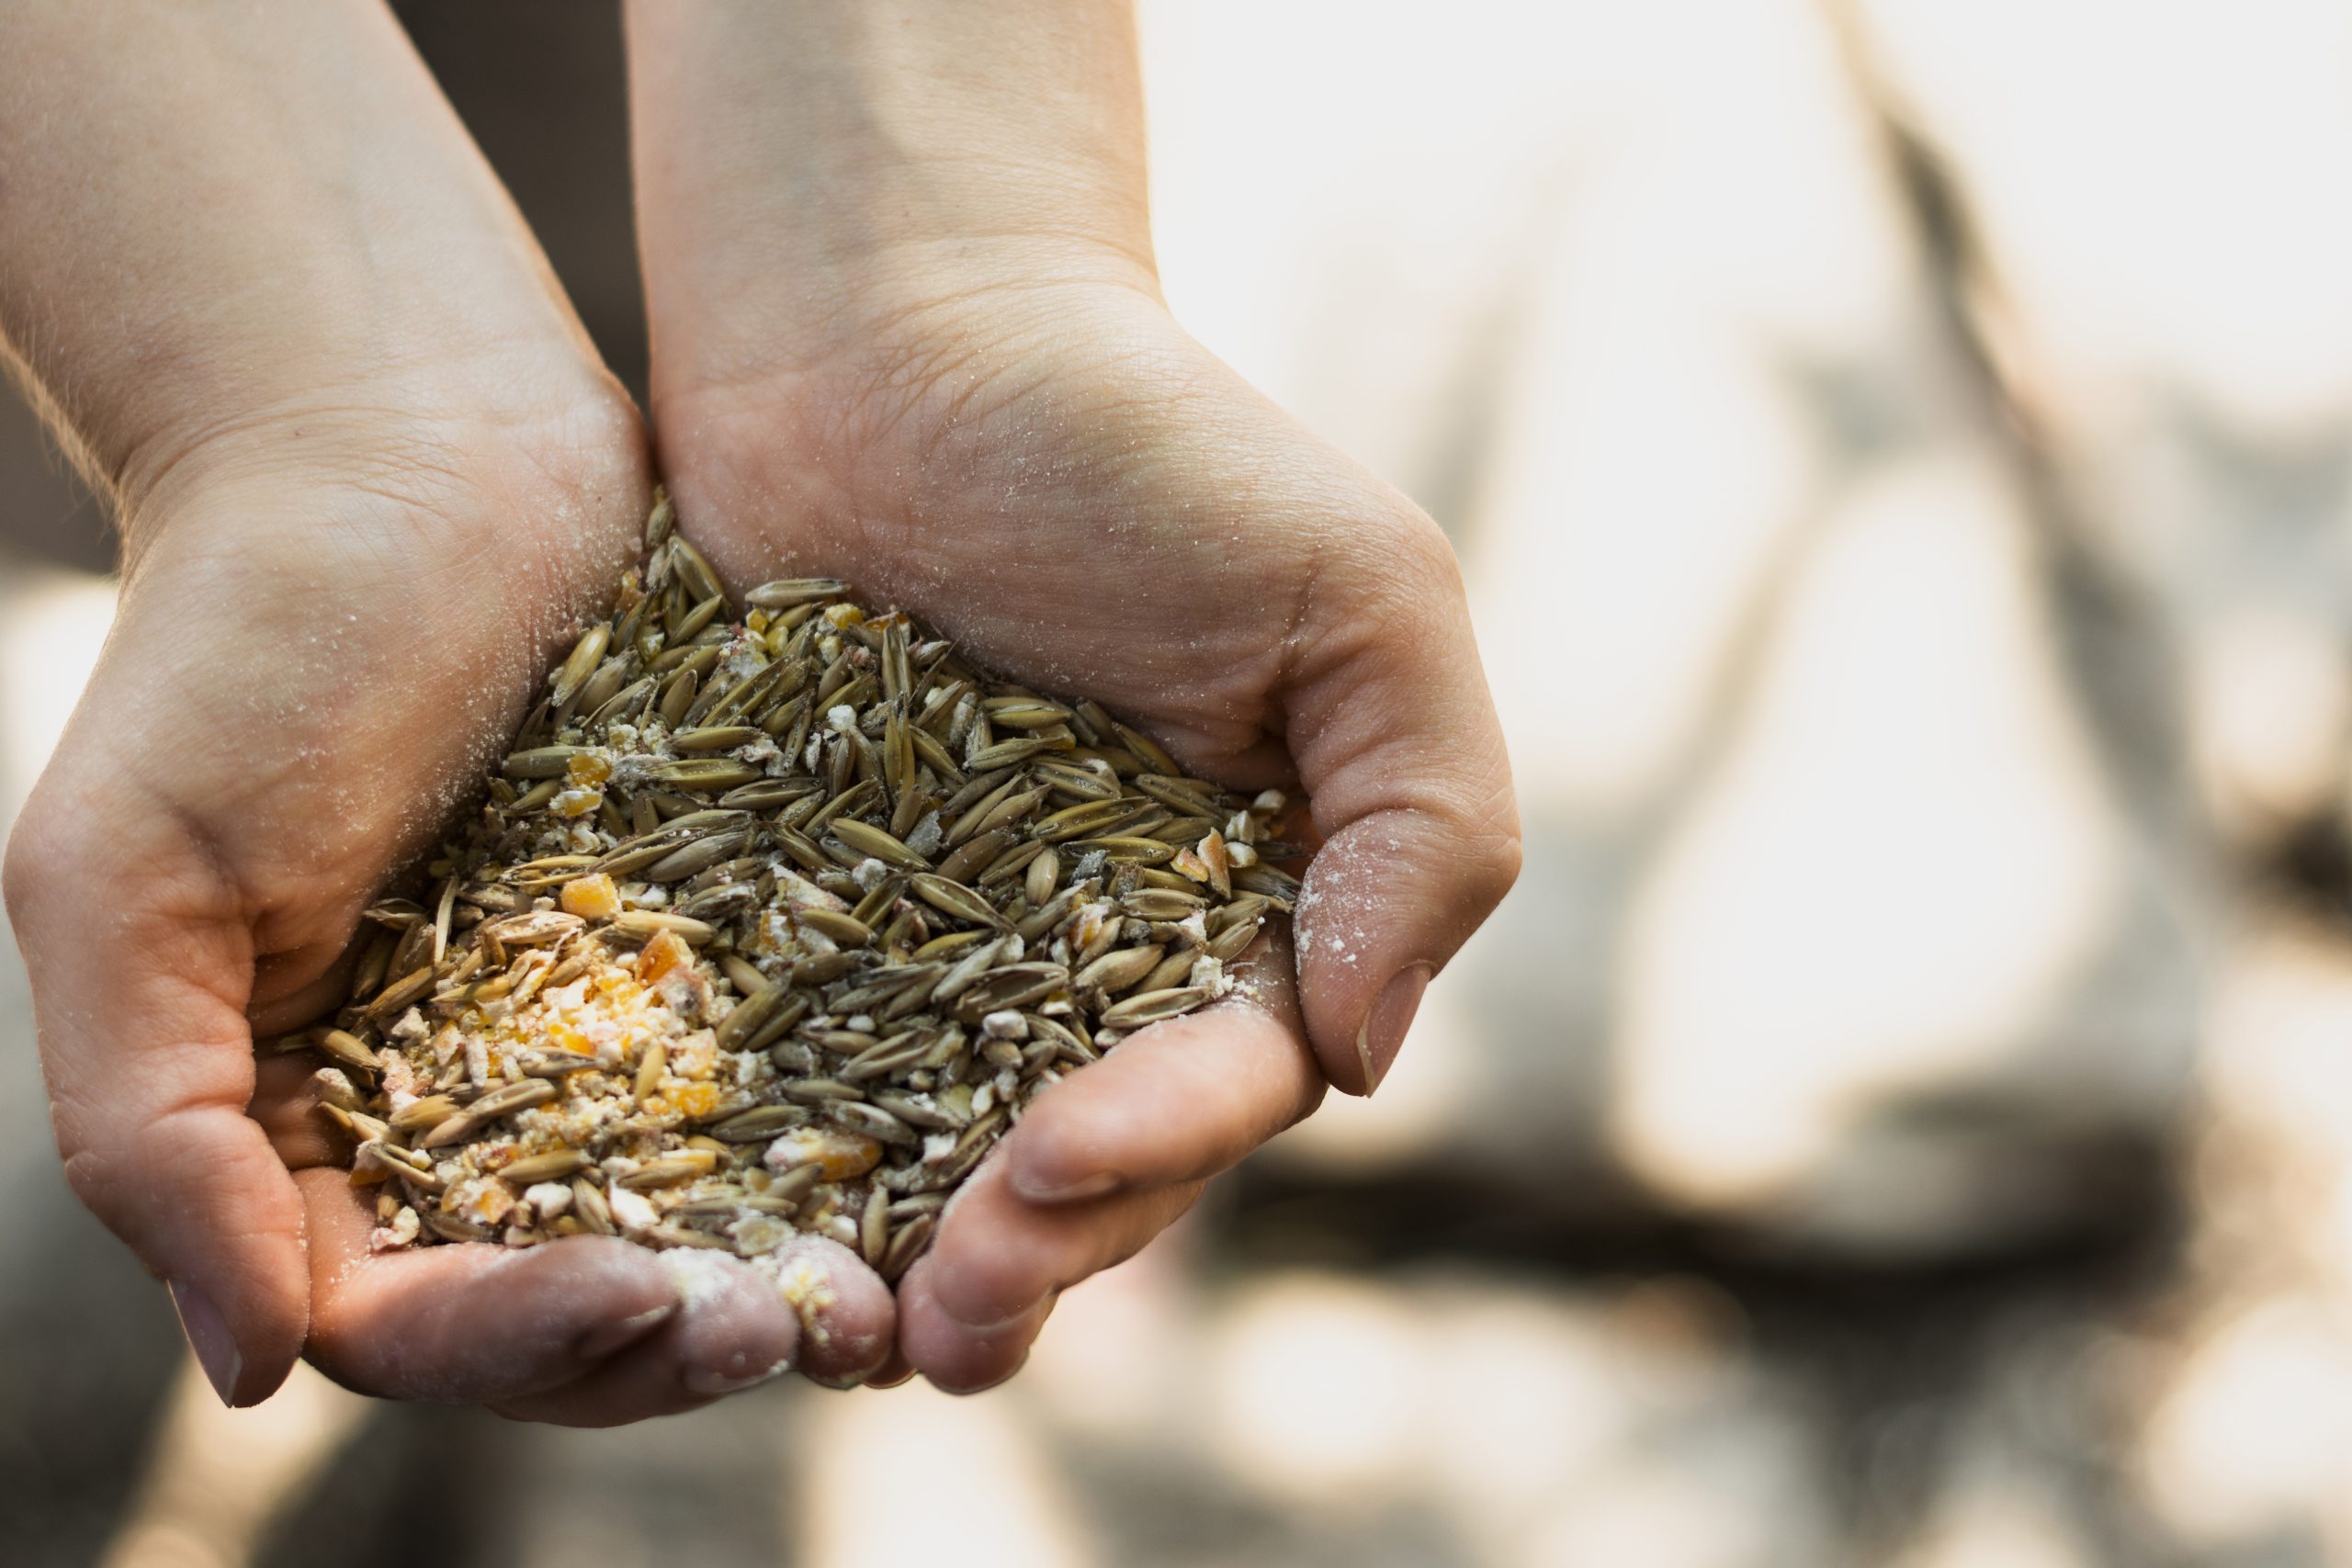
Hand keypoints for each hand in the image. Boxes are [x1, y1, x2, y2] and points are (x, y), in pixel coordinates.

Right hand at [0, 1, 898, 1415]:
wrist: (410, 438)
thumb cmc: (243, 637)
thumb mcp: (123, 880)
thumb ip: (153, 1131)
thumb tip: (258, 1369)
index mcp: (317, 1133)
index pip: (419, 1321)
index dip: (526, 1345)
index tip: (645, 1304)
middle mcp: (474, 1105)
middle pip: (587, 1298)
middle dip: (690, 1334)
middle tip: (810, 1322)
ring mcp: (611, 1024)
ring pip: (711, 1211)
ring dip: (798, 1265)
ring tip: (902, 1280)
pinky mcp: (727, 935)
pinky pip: (806, 1062)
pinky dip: (868, 1125)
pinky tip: (957, 1139)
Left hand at [626, 1, 1521, 1390]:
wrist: (895, 326)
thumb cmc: (1148, 444)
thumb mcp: (1363, 597)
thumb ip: (1429, 825)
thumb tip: (1365, 1056)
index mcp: (1248, 904)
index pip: (1227, 1072)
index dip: (1157, 1144)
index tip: (1057, 1158)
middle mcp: (1099, 953)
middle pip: (1081, 1150)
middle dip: (1029, 1247)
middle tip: (941, 1325)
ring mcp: (940, 948)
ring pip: (934, 1145)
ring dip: (900, 1252)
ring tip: (845, 1333)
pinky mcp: (795, 918)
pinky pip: (788, 1058)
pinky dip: (769, 1150)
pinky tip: (717, 1223)